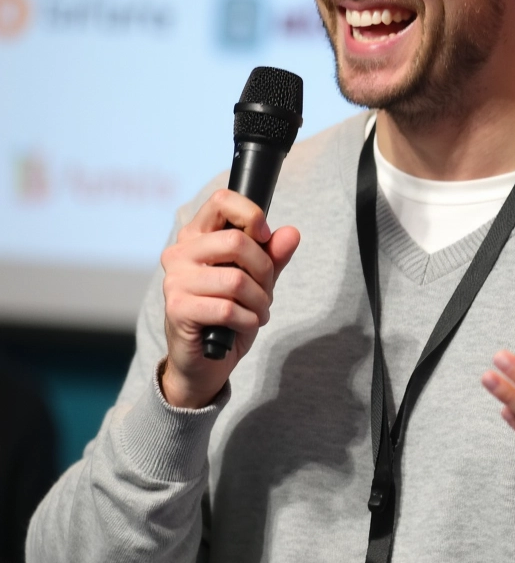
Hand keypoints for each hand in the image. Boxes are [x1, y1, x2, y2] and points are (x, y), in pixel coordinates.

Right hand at [160, 189, 299, 408]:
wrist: (204, 361)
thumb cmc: (228, 314)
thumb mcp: (257, 281)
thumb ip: (272, 256)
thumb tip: (291, 233)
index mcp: (196, 236)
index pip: (221, 201)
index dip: (251, 215)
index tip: (265, 237)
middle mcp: (179, 253)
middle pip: (236, 242)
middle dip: (264, 270)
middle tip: (266, 291)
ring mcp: (175, 281)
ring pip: (236, 280)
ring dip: (259, 301)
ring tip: (258, 311)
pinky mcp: (177, 309)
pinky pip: (228, 308)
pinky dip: (248, 319)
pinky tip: (246, 325)